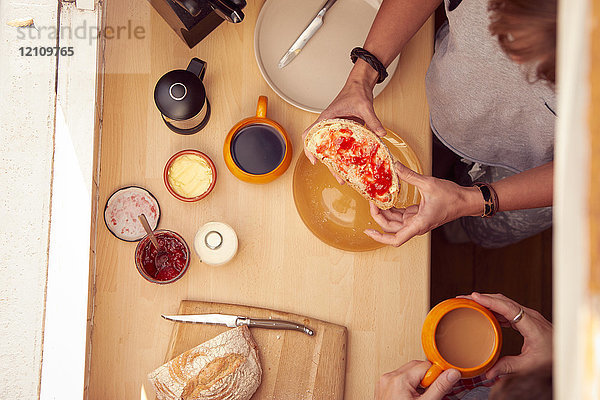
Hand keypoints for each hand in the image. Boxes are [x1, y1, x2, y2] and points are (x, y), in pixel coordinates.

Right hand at [302, 75, 385, 166]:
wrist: (361, 84)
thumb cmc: (356, 91)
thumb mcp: (365, 106)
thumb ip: (373, 120)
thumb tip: (381, 133)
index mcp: (327, 118)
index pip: (310, 134)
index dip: (309, 148)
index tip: (315, 160)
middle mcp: (330, 125)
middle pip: (323, 147)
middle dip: (329, 163)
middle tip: (338, 176)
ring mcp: (338, 128)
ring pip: (333, 148)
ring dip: (338, 161)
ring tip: (346, 175)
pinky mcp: (346, 130)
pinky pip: (343, 144)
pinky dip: (346, 154)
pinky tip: (354, 163)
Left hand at [364, 162, 480, 246]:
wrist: (465, 201)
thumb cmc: (452, 197)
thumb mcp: (428, 184)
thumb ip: (409, 175)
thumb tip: (395, 166)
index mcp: (418, 224)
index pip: (396, 239)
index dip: (380, 238)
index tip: (368, 231)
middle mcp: (416, 225)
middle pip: (391, 228)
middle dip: (379, 216)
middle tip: (371, 202)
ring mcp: (416, 221)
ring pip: (395, 222)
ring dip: (385, 212)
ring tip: (376, 199)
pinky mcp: (418, 215)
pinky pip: (400, 215)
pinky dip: (392, 208)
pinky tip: (386, 199)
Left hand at [375, 360, 460, 399]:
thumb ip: (440, 387)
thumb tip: (452, 374)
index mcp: (400, 379)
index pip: (425, 365)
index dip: (436, 374)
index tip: (443, 382)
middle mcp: (390, 377)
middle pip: (416, 366)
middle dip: (427, 377)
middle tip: (432, 392)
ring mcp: (385, 381)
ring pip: (408, 371)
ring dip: (418, 381)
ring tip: (421, 397)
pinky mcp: (384, 386)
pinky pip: (400, 378)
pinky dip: (409, 384)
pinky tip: (413, 397)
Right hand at [461, 292, 552, 378]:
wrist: (567, 356)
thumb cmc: (553, 359)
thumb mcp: (529, 366)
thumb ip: (508, 367)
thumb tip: (488, 373)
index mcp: (532, 325)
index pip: (508, 307)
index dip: (490, 301)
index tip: (474, 296)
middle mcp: (530, 316)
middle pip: (503, 300)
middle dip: (482, 298)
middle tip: (463, 298)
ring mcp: (529, 316)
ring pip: (504, 303)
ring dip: (487, 301)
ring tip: (469, 303)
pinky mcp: (526, 319)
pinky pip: (507, 309)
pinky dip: (493, 308)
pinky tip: (484, 312)